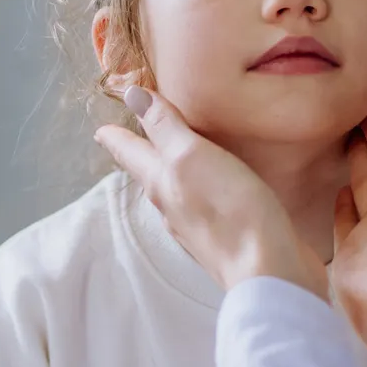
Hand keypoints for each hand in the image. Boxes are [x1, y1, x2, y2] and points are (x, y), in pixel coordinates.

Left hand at [96, 86, 329, 299]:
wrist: (266, 271)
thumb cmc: (228, 210)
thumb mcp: (192, 156)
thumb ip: (165, 127)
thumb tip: (133, 95)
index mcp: (160, 182)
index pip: (130, 152)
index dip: (116, 136)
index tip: (101, 128)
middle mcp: (172, 206)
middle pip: (149, 173)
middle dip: (141, 153)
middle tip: (134, 139)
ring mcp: (197, 225)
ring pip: (174, 191)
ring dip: (170, 172)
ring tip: (172, 158)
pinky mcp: (224, 237)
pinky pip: (202, 205)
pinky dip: (199, 189)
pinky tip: (212, 188)